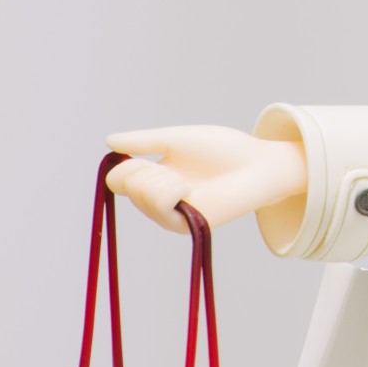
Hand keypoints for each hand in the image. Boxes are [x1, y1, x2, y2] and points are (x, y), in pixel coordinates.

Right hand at [105, 126, 307, 232]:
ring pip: (142, 196)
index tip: (143, 156)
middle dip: (150, 170)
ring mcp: (171, 215)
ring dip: (164, 179)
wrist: (258, 165)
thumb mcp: (177, 139)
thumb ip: (144, 142)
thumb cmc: (222, 150)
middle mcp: (158, 200)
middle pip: (126, 187)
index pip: (117, 180)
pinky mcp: (185, 226)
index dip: (124, 167)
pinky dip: (173, 191)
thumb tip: (109, 141)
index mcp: (155, 178)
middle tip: (180, 170)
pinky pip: (161, 206)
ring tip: (189, 180)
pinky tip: (190, 190)